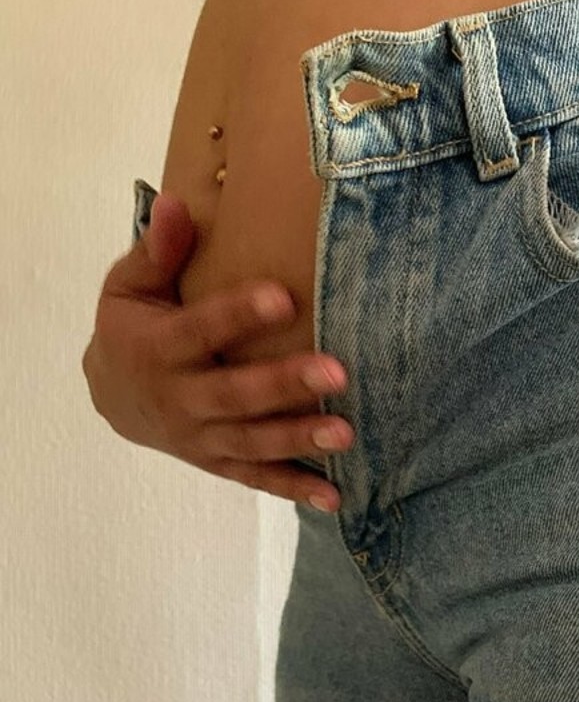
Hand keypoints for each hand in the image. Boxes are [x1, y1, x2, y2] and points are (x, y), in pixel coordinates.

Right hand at [82, 189, 352, 510]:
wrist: (109, 395)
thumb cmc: (130, 328)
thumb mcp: (129, 286)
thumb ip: (157, 251)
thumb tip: (176, 204)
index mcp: (157, 349)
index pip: (199, 330)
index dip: (238, 314)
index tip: (283, 297)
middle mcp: (178, 398)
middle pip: (234, 395)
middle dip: (285, 384)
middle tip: (336, 373)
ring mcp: (198, 438)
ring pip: (251, 442)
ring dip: (299, 440)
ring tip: (346, 434)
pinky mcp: (216, 463)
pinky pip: (256, 480)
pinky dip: (294, 490)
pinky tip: (335, 498)